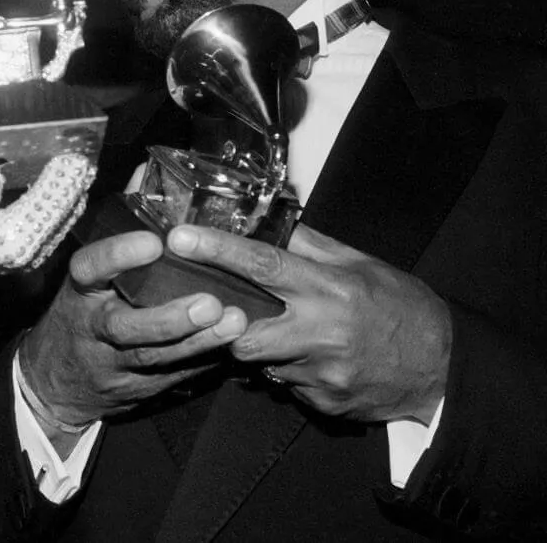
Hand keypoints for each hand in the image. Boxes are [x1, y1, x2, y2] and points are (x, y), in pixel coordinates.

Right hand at [20, 231, 247, 427]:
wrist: (58, 379)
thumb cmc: (82, 306)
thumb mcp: (90, 266)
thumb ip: (121, 218)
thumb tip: (145, 170)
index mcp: (81, 290)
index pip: (90, 270)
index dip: (117, 256)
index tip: (153, 241)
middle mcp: (94, 327)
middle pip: (124, 327)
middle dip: (167, 318)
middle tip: (209, 302)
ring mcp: (116, 362)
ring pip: (155, 356)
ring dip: (197, 341)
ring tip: (234, 322)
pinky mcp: (139, 386)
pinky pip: (173, 375)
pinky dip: (204, 361)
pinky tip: (232, 346)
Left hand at [167, 223, 451, 423]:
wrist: (444, 368)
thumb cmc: (402, 307)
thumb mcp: (362, 265)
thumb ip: (311, 246)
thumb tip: (268, 221)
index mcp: (330, 289)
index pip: (262, 265)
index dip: (216, 250)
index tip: (180, 238)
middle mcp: (321, 332)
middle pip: (243, 330)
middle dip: (226, 322)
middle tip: (228, 310)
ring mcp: (321, 373)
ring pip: (260, 361)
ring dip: (262, 346)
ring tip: (287, 333)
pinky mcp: (324, 402)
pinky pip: (285, 384)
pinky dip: (288, 370)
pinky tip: (312, 360)